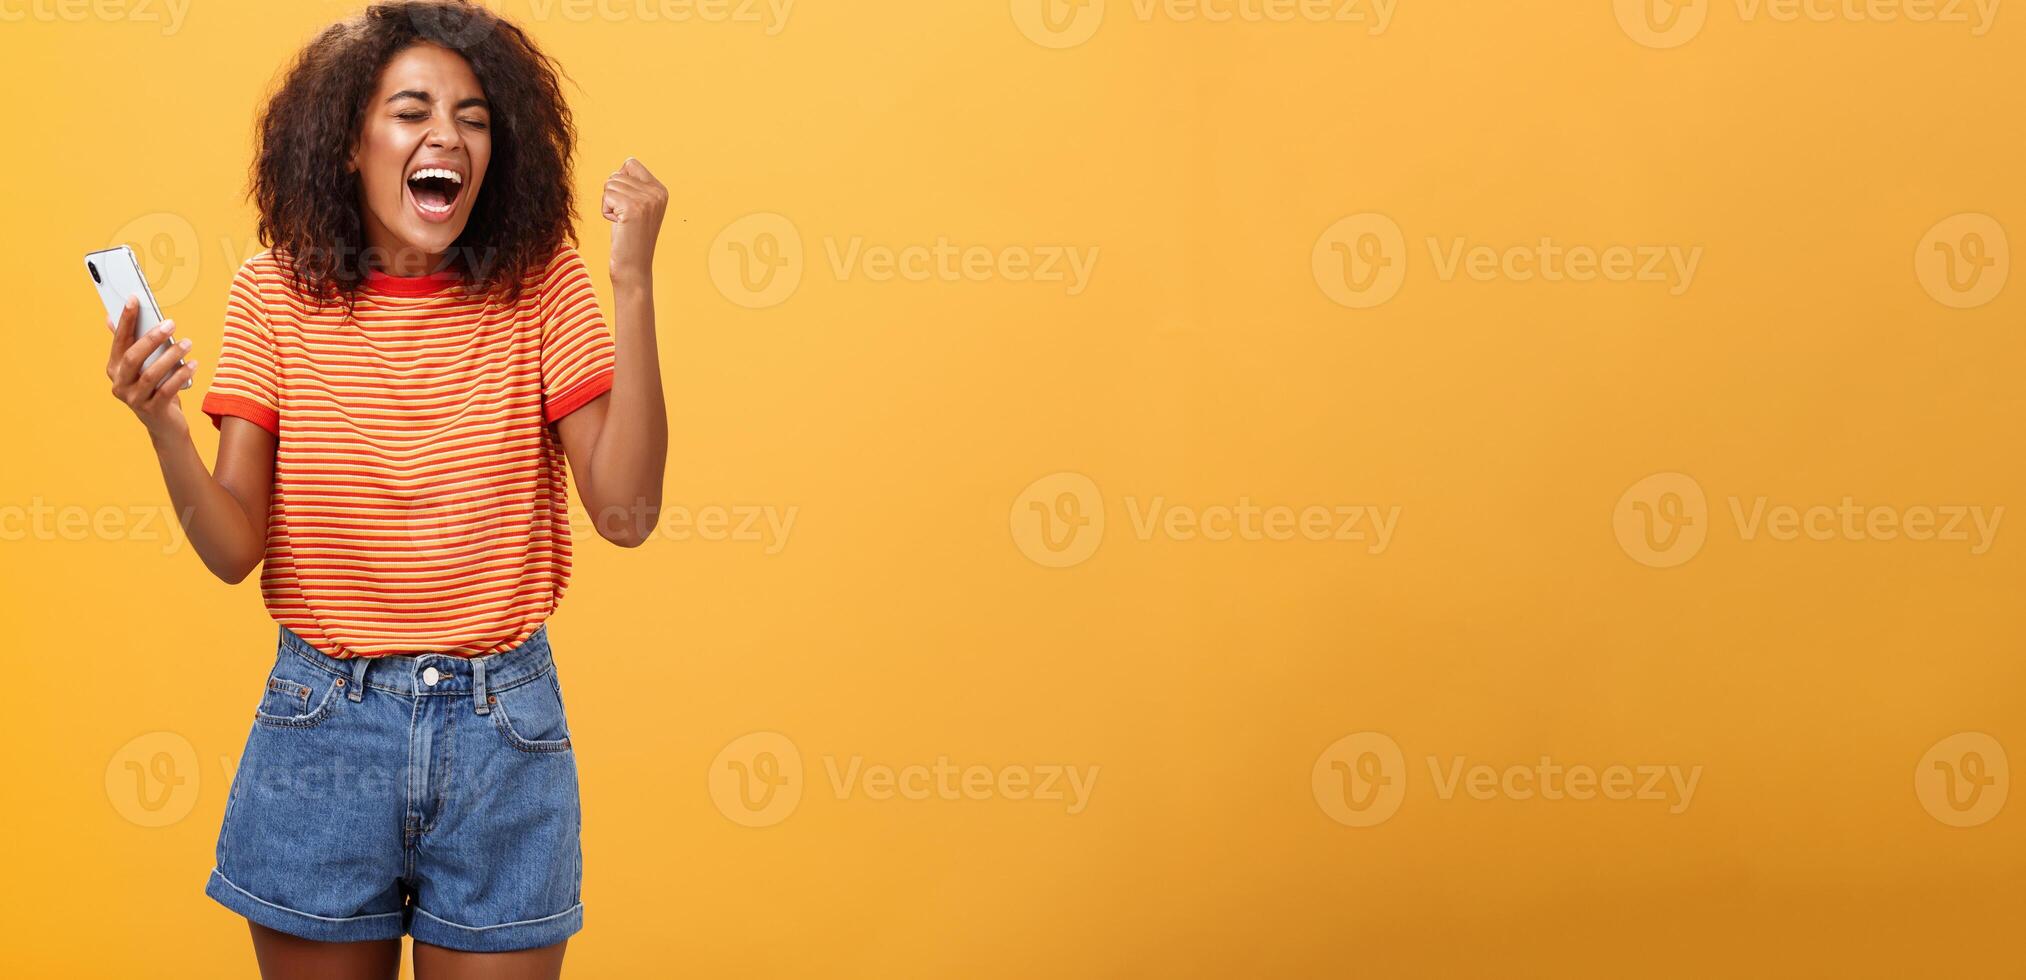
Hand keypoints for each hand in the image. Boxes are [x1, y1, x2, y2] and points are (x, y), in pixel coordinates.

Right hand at [105, 295, 195, 438]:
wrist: (165, 425)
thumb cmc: (154, 388)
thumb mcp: (142, 367)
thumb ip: (130, 344)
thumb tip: (111, 317)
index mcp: (115, 368)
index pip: (119, 340)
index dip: (126, 319)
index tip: (134, 299)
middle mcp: (120, 384)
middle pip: (133, 356)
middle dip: (152, 338)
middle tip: (171, 323)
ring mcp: (134, 399)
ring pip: (151, 373)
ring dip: (171, 355)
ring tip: (188, 343)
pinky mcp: (152, 410)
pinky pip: (167, 389)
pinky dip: (181, 375)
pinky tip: (193, 364)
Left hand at [601, 157, 667, 288]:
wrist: (633, 266)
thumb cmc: (630, 238)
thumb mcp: (638, 207)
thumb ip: (634, 186)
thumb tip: (623, 165)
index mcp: (661, 190)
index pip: (630, 163)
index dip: (620, 181)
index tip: (627, 204)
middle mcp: (657, 192)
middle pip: (617, 174)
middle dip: (612, 195)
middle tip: (624, 217)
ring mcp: (646, 200)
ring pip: (610, 184)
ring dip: (608, 204)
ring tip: (622, 222)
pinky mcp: (633, 208)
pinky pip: (606, 196)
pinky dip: (606, 211)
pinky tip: (618, 225)